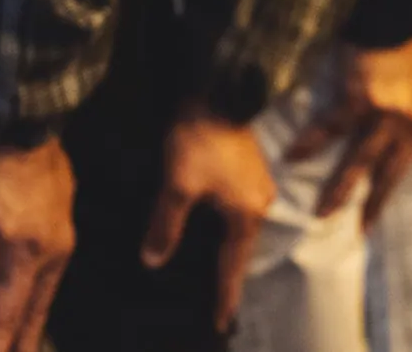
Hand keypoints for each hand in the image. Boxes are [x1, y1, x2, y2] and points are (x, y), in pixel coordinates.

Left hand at [141, 106, 275, 333]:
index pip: (232, 266)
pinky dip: (223, 225)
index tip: (220, 323)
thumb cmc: (200, 139)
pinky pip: (236, 208)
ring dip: (225, 248)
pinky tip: (210, 226)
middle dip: (228, 274)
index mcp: (246, 213)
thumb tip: (152, 261)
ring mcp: (256, 182)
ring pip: (239, 227)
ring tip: (213, 268)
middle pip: (240, 249)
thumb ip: (165, 226)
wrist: (218, 88)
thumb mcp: (177, 186)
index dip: (224, 296)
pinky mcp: (248, 166)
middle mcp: (259, 201)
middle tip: (216, 301)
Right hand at [285, 37, 411, 225]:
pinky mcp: (358, 101)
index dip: (386, 193)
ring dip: (338, 190)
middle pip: (385, 174)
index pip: (404, 168)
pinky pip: (329, 130)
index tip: (373, 218)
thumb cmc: (409, 45)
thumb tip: (408, 127)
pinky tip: (292, 157)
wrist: (394, 15)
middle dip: (369, 206)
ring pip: (357, 162)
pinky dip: (309, 144)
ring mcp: (384, 115)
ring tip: (322, 213)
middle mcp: (409, 124)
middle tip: (358, 233)